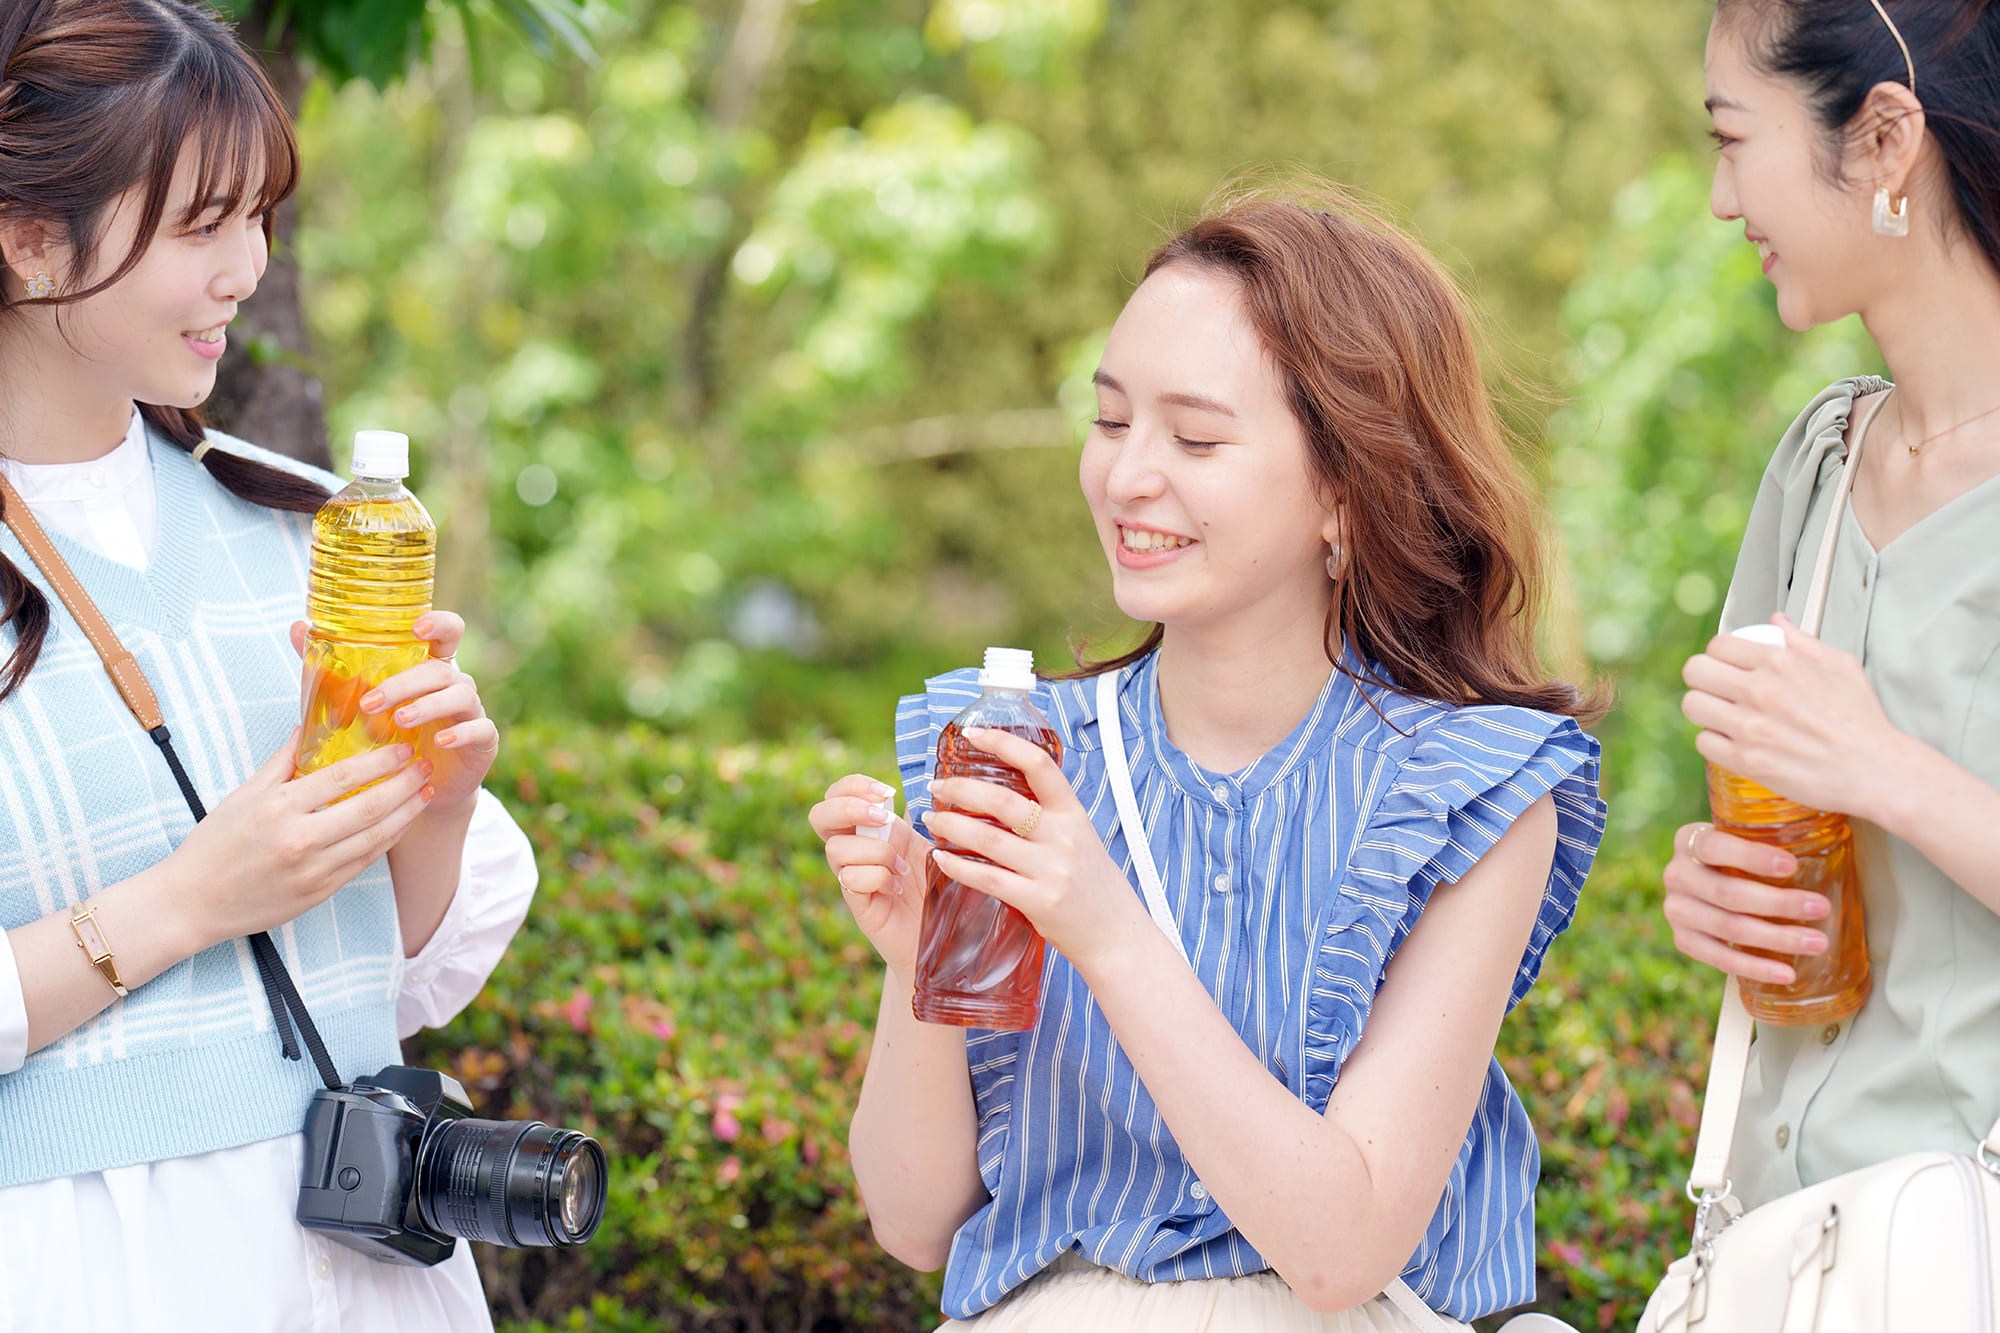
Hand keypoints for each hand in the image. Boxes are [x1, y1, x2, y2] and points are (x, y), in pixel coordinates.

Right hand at [164, 729, 432, 953]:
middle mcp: (299, 839)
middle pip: (369, 806)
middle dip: (405, 784)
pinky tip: (401, 824)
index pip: (343, 776)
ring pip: (375, 837)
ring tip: (425, 792)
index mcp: (278, 808)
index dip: (380, 761)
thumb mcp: (243, 796)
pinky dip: (387, 841)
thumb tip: (306, 726)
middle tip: (426, 766)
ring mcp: (312, 869)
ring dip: (406, 813)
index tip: (404, 748)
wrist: (190, 904)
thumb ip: (281, 763)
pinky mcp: (319, 893)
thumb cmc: (214, 845)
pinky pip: (364, 862)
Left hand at [291, 610, 497, 815]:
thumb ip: (334, 668)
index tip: (416, 628)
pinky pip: (480, 729)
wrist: (421, 788)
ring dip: (428, 705)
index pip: (447, 632)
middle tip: (371, 701)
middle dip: (406, 682)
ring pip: (460, 694)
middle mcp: (455, 684)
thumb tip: (296, 627)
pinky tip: (438, 741)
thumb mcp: (361, 701)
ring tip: (399, 721)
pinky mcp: (483, 741)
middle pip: (441, 668)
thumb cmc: (391, 738)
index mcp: (430, 667)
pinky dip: (460, 733)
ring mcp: (472, 711)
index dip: (439, 624)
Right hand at [808, 775, 931, 978]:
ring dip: (875, 851)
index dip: (853, 785)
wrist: (942, 934)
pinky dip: (878, 877)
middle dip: (848, 808)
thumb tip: (926, 783)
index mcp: (870, 828)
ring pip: (836, 849)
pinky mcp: (857, 904)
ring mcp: (851, 878)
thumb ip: (923, 814)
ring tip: (902, 868)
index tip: (886, 792)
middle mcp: (854, 850)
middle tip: (883, 817)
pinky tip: (898, 887)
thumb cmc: (938, 885)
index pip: (838, 794)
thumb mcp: (933, 840)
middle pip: (818, 816)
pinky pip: (851, 879)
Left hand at [922, 727, 1148, 974]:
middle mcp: (1064, 838)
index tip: (972, 734)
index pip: (1039, 765)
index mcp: (1074, 814)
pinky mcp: (1039, 901)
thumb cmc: (1095, 886)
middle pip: (1003, 803)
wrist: (1117, 935)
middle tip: (936, 787)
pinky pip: (988, 879)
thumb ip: (1049, 818)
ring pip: (989, 840)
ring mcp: (1051, 870)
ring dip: (952, 826)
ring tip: (931, 820)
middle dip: (961, 790)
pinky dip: (958, 867)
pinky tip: (941, 858)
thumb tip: (1003, 796)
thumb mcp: (1081, 839)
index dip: (1004, 743)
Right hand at [1661, 819, 1828, 983]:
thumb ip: (1769, 833)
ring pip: (1729, 927)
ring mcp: (1676, 909)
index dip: (1752, 857)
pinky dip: (1755, 967)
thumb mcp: (1743, 834)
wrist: (1706, 878)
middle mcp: (1676, 874)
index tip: (1792, 866)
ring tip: (1816, 943)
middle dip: (1779, 903)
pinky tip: (1785, 972)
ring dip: (1777, 938)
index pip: (1715, 847)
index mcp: (1689, 840)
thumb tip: (1837, 819)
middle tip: (1821, 908)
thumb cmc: (1739, 854)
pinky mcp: (1683, 939)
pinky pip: (1719, 958)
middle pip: (1728, 893)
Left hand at [1681, 614, 1914, 819]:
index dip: (1719, 654)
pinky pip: (1704, 742)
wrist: (1875, 770)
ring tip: (1722, 714)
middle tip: (1717, 688)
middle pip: (1694, 671)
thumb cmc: (1862, 721)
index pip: (1717, 645)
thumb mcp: (1841, 666)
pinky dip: (1714, 741)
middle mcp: (1759, 691)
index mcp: (1780, 663)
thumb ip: (1802, 641)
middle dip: (1703, 677)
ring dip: (1705, 709)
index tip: (1727, 665)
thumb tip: (1777, 622)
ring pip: (1693, 706)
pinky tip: (1732, 741)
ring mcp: (1749, 727)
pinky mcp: (1745, 761)